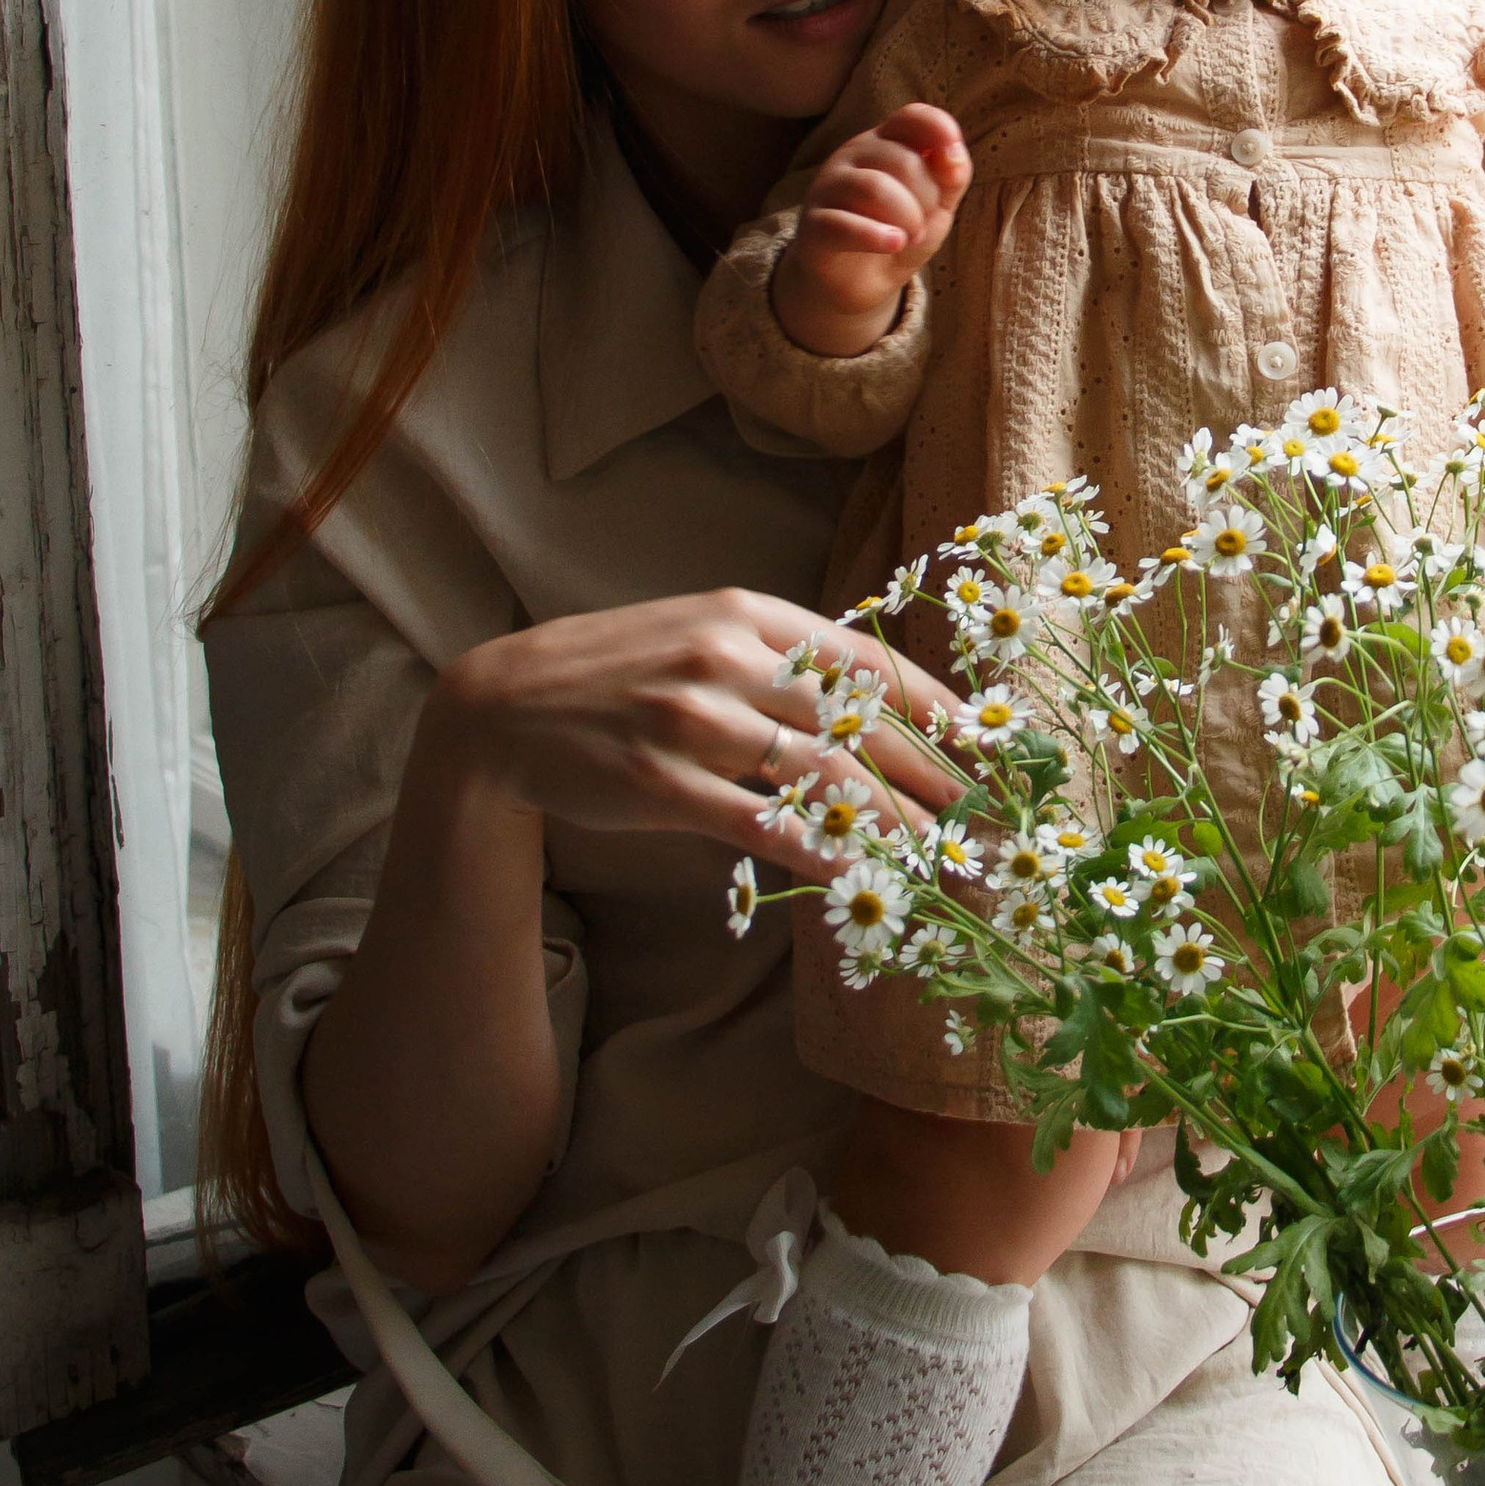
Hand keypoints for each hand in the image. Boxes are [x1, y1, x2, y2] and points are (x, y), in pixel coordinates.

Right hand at [422, 587, 960, 885]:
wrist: (500, 708)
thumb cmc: (614, 673)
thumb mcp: (696, 632)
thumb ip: (776, 655)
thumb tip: (872, 698)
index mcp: (743, 611)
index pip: (864, 657)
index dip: (934, 703)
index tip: (984, 740)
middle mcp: (724, 656)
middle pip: (856, 720)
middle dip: (930, 773)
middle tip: (980, 814)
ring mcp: (690, 720)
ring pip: (821, 775)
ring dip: (890, 822)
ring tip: (935, 854)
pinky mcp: (660, 783)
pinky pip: (759, 823)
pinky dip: (819, 850)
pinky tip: (859, 873)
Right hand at [773, 103, 971, 356]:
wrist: (856, 282)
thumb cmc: (898, 232)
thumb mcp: (936, 206)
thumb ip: (951, 177)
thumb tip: (955, 157)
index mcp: (886, 143)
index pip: (910, 118)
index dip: (938, 130)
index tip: (954, 158)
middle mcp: (853, 154)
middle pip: (903, 160)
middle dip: (927, 199)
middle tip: (922, 225)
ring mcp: (828, 185)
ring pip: (875, 188)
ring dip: (907, 219)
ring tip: (907, 239)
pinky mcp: (812, 223)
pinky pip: (844, 224)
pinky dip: (876, 237)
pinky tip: (893, 244)